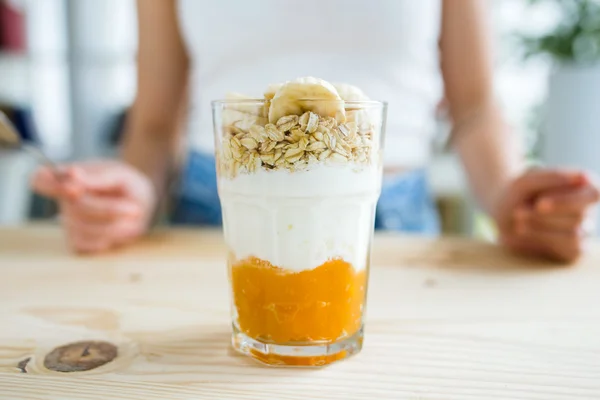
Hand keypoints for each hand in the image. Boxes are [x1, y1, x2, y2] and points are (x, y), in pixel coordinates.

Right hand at [31, 160, 156, 253]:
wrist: (140, 203)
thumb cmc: (127, 185)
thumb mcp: (120, 175)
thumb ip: (97, 176)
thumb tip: (72, 173)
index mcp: (68, 178)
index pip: (39, 179)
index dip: (49, 183)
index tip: (75, 184)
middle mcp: (64, 201)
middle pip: (74, 207)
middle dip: (108, 209)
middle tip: (135, 208)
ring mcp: (69, 223)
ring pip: (85, 228)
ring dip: (116, 224)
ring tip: (134, 215)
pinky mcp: (78, 242)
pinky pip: (89, 245)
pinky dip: (112, 237)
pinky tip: (123, 228)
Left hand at [494, 168, 598, 262]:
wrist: (502, 215)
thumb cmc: (518, 194)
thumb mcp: (525, 181)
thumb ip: (551, 176)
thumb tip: (582, 177)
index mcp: (582, 187)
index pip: (593, 193)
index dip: (568, 200)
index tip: (539, 203)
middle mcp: (586, 210)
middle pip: (578, 215)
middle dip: (543, 216)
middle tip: (517, 213)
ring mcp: (582, 231)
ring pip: (574, 234)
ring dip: (540, 227)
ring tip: (517, 221)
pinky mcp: (573, 250)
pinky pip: (570, 248)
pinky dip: (542, 239)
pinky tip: (523, 233)